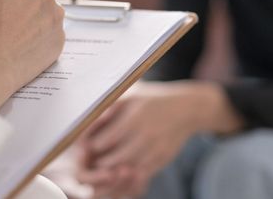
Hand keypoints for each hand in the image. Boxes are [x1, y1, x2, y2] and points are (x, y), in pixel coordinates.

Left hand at [77, 81, 242, 197]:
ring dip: (112, 173)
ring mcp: (155, 150)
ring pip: (127, 172)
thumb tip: (87, 121)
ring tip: (103, 168)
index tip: (86, 146)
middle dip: (99, 164)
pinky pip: (142, 177)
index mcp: (135, 117)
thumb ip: (109, 107)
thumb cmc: (152, 100)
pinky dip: (128, 178)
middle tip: (91, 161)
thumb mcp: (131, 95)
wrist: (186, 108)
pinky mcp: (162, 160)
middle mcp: (146, 135)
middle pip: (114, 160)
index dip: (92, 146)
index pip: (106, 140)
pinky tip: (120, 171)